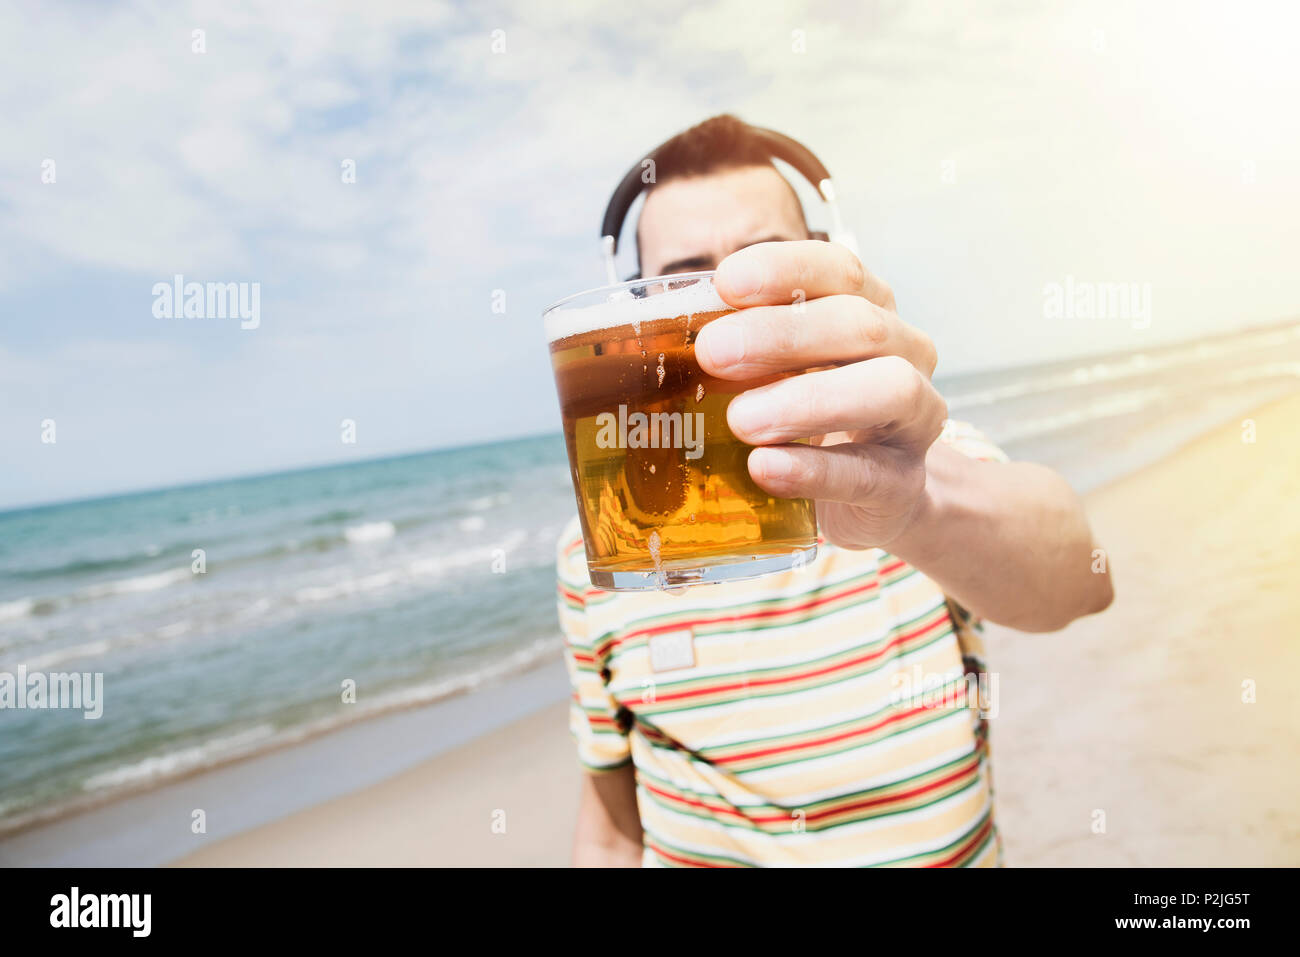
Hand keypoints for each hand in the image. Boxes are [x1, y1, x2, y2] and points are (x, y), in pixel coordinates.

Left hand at [695, 240, 946, 549]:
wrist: (869, 496)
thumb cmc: (808, 418)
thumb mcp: (775, 373)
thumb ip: (736, 350)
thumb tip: (655, 334)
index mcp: (869, 311)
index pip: (840, 271)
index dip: (786, 270)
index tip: (726, 282)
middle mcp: (905, 354)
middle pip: (860, 325)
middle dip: (783, 334)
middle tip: (712, 352)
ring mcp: (915, 419)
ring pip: (887, 389)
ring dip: (807, 399)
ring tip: (740, 419)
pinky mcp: (903, 484)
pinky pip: (867, 473)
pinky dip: (814, 470)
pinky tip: (765, 467)